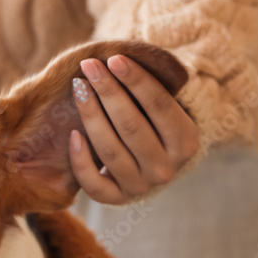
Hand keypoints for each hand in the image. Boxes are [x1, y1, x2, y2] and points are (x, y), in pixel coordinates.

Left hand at [69, 55, 198, 204]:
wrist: (152, 165)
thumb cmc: (154, 124)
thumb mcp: (164, 109)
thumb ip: (149, 89)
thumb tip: (120, 59)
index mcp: (185, 143)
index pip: (160, 106)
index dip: (136, 80)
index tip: (114, 58)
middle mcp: (165, 169)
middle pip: (132, 126)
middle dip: (108, 91)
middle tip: (90, 66)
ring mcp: (140, 187)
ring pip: (110, 150)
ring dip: (91, 115)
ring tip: (79, 87)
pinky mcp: (116, 199)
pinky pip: (93, 183)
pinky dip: (80, 159)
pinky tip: (72, 133)